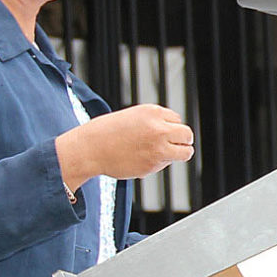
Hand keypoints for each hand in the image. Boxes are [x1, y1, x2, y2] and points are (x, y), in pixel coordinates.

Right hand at [59, 103, 193, 186]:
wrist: (89, 149)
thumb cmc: (107, 133)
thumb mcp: (133, 117)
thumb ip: (153, 122)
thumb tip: (172, 133)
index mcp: (153, 112)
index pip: (176, 119)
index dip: (169, 127)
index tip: (161, 133)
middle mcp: (158, 129)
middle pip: (187, 134)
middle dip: (183, 140)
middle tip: (175, 145)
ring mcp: (158, 148)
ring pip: (186, 151)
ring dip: (180, 153)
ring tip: (165, 154)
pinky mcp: (153, 164)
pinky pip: (166, 164)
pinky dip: (159, 163)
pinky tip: (141, 159)